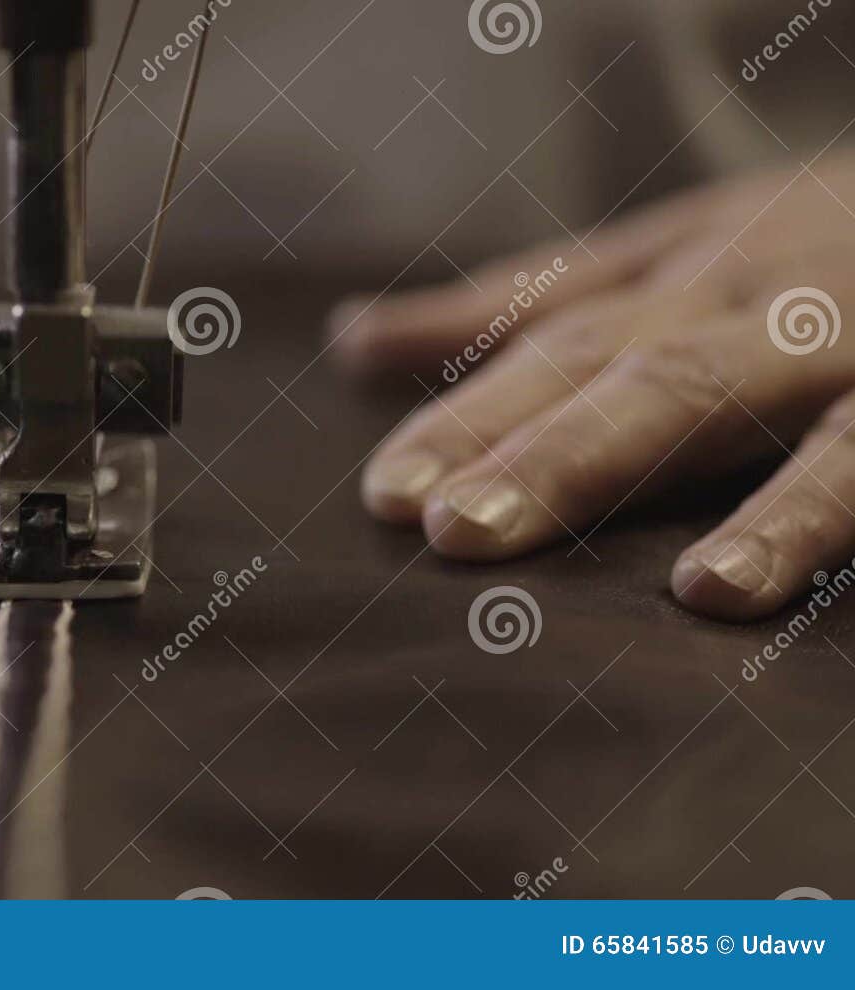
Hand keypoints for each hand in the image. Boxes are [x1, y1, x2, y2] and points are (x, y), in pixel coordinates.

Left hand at [333, 154, 854, 621]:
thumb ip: (513, 306)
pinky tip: (765, 588)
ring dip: (721, 496)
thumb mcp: (654, 254)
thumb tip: (353, 338)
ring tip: (661, 576)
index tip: (386, 493)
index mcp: (683, 279)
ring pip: (784, 419)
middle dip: (558, 454)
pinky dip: (833, 522)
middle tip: (454, 527)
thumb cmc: (791, 246)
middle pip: (651, 378)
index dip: (472, 416)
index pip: (557, 346)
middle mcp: (764, 313)